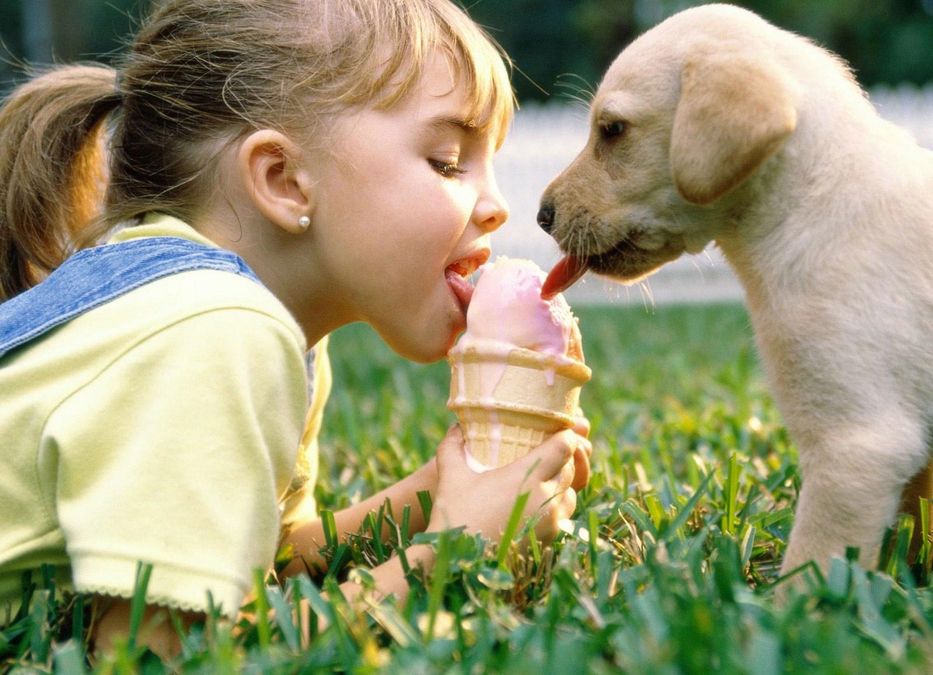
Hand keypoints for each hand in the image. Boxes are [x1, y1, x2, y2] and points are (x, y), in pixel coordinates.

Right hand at [427, 424, 590, 544]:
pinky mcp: (550, 541)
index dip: (565, 435)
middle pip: (569, 469)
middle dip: (560, 459)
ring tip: (539, 481)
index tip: (558, 430)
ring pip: (569, 494)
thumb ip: (453, 447)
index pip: (565, 447)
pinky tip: (534, 507)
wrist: (460, 566)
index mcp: (528, 476)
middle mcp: (547, 498)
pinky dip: (555, 508)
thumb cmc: (456, 516)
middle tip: (543, 453)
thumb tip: (456, 427)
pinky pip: (563, 517)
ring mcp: (551, 523)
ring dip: (559, 485)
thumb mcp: (452, 477)